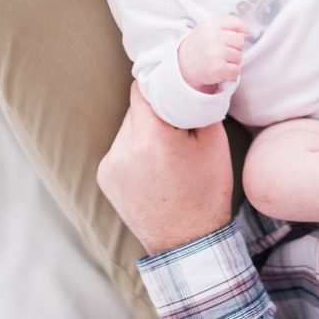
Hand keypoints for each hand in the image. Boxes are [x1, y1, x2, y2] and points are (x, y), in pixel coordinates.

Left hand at [97, 82, 233, 254]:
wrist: (187, 241)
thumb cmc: (205, 192)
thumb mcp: (213, 142)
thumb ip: (199, 105)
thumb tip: (194, 79)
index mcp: (151, 137)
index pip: (143, 88)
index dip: (160, 82)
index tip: (174, 85)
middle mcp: (124, 149)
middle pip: (136, 108)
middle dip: (156, 109)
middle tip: (178, 120)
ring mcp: (111, 164)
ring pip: (128, 127)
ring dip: (145, 129)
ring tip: (167, 148)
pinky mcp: (105, 177)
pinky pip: (121, 148)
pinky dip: (136, 148)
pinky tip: (154, 165)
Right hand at [178, 16, 248, 91]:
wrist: (182, 67)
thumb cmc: (198, 47)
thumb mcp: (206, 29)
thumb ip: (225, 26)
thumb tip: (246, 33)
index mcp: (210, 24)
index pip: (236, 22)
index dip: (241, 30)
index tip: (240, 36)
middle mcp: (213, 37)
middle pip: (240, 40)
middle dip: (235, 47)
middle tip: (223, 52)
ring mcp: (216, 53)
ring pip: (239, 56)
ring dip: (232, 61)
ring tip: (219, 61)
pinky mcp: (219, 69)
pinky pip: (236, 70)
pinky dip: (230, 73)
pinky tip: (220, 70)